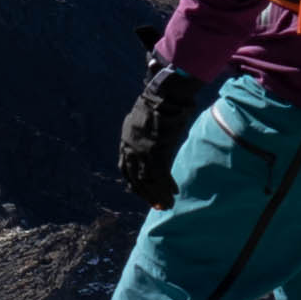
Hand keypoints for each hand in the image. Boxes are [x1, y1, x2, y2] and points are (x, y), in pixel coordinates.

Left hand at [115, 67, 218, 207]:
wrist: (164, 93)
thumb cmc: (160, 104)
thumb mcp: (144, 121)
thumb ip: (144, 135)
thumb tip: (153, 143)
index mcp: (126, 141)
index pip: (126, 169)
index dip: (135, 184)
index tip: (143, 194)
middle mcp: (131, 148)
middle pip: (137, 179)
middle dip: (147, 194)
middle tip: (158, 206)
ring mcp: (143, 150)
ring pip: (149, 181)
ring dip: (159, 195)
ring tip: (168, 204)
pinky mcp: (157, 150)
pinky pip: (161, 175)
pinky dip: (168, 186)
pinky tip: (174, 192)